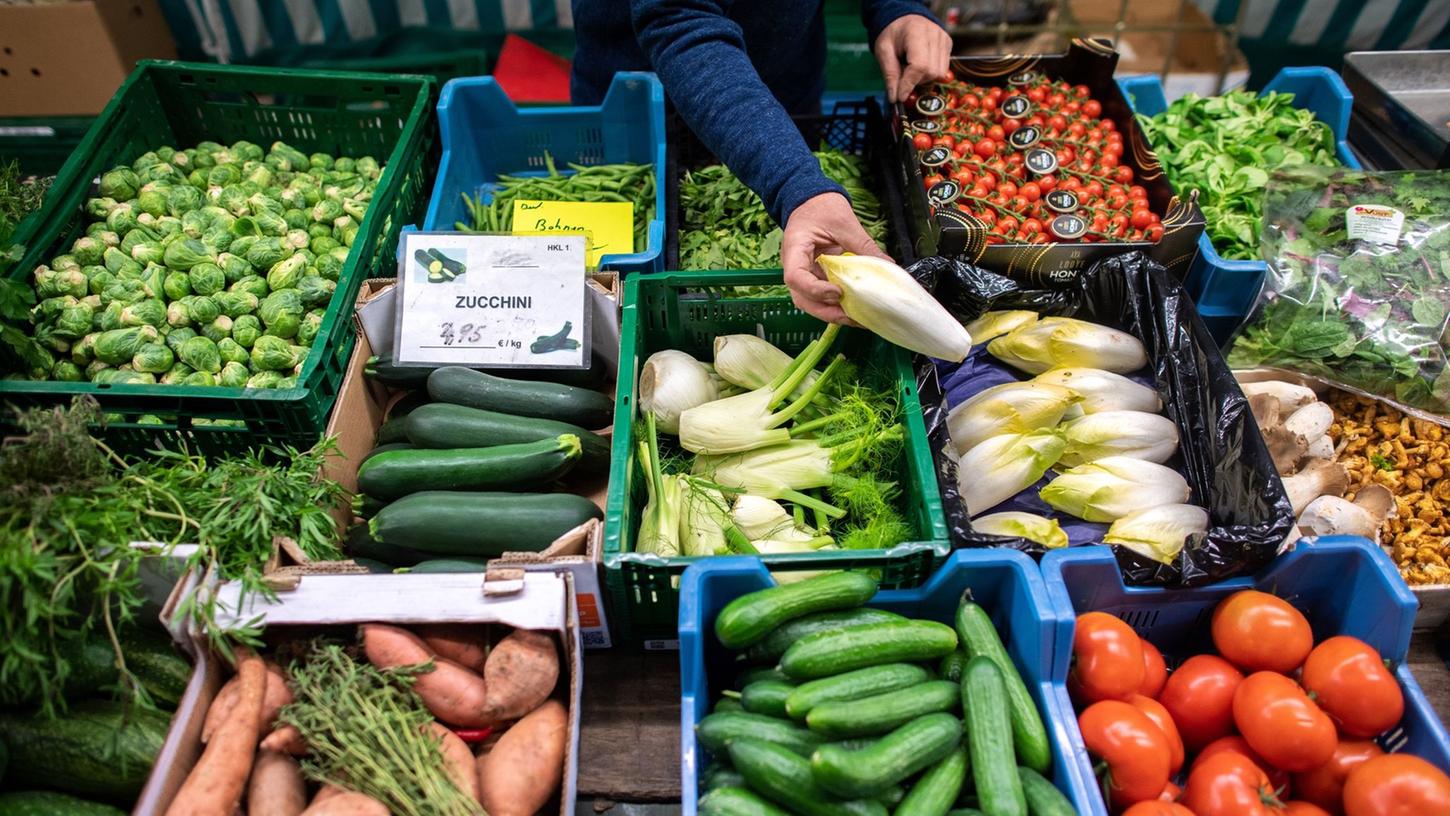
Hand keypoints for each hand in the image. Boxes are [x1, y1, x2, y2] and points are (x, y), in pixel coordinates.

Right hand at [781, 192, 890, 323]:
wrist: (810, 199)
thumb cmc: (821, 205)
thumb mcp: (845, 222)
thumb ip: (863, 246)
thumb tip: (888, 265)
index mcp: (795, 248)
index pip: (796, 277)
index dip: (816, 290)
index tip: (838, 292)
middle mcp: (794, 265)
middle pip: (802, 298)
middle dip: (827, 311)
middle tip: (852, 317)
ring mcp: (802, 272)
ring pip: (810, 301)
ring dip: (831, 313)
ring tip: (856, 318)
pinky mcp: (813, 275)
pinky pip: (820, 295)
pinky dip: (835, 305)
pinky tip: (853, 309)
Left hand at [873, 14, 950, 102]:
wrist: (904, 19)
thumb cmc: (892, 34)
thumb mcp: (883, 51)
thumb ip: (890, 74)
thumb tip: (895, 98)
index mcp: (916, 32)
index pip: (919, 65)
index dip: (909, 83)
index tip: (900, 96)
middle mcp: (935, 35)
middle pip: (931, 72)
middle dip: (915, 81)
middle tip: (902, 74)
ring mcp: (944, 40)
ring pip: (939, 73)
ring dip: (923, 78)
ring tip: (910, 68)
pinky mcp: (948, 45)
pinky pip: (943, 69)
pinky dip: (930, 73)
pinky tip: (920, 65)